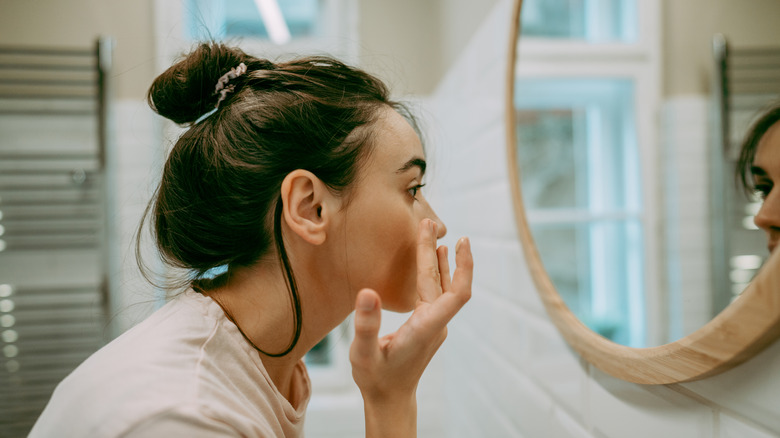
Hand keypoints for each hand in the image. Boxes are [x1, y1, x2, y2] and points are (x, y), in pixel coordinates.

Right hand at [349, 218, 472, 436]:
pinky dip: (435, 274)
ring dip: (440, 261)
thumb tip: (368, 292)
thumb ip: (366, 325)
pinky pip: (436, 293)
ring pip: (441, 287)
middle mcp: (435, 324)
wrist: (389, 399)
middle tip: (428, 223)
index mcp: (426, 328)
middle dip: (437, 252)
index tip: (460, 242)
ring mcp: (434, 325)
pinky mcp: (428, 325)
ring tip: (436, 235)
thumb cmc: (376, 379)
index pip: (456, 294)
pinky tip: (433, 261)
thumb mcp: (363, 353)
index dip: (462, 267)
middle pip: (444, 283)